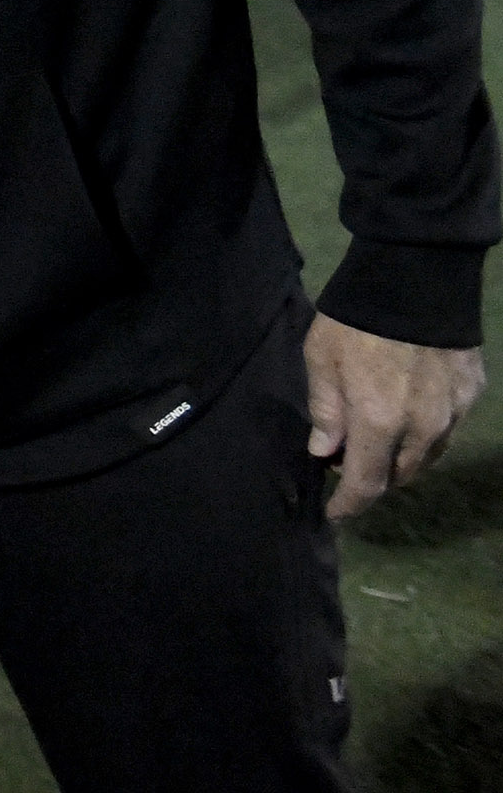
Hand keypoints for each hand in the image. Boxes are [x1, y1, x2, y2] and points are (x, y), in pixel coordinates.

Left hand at [305, 312, 485, 519]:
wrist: (416, 278)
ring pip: (427, 457)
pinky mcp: (471, 394)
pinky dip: (425, 434)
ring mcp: (453, 412)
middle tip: (347, 465)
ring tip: (376, 445)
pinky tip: (408, 418)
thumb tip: (324, 451)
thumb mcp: (322, 360)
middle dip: (373, 480)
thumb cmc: (356, 319)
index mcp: (379, 423)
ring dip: (401, 460)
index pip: (366, 483)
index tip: (335, 514)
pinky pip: (447, 430)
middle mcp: (423, 428)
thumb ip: (325, 411)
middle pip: (400, 475)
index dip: (349, 505)